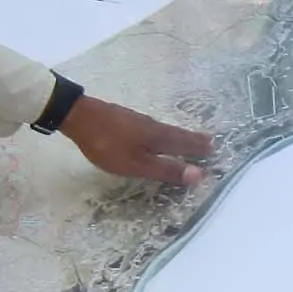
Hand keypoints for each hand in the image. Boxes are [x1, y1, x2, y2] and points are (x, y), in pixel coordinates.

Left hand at [59, 95, 212, 187]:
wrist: (79, 117)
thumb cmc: (109, 144)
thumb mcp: (137, 164)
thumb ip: (166, 169)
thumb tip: (199, 174)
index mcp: (158, 136)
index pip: (184, 143)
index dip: (197, 148)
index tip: (213, 148)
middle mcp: (152, 125)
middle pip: (176, 133)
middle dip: (192, 139)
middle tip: (208, 141)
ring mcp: (137, 120)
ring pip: (164, 129)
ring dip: (178, 135)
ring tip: (186, 138)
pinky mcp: (124, 119)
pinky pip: (151, 127)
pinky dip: (162, 132)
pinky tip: (154, 134)